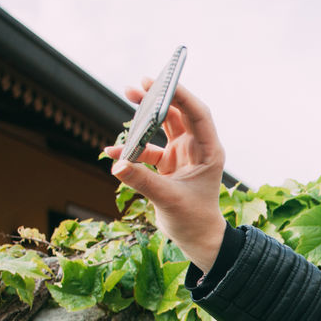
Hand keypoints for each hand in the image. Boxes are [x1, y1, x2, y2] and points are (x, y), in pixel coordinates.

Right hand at [105, 79, 227, 271]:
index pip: (198, 114)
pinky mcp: (168, 164)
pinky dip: (132, 149)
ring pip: (163, 125)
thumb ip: (143, 181)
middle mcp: (197, 148)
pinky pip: (147, 149)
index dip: (181, 96)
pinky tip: (112, 152)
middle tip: (140, 83)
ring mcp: (182, 154)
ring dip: (145, 114)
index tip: (161, 83)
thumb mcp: (169, 199)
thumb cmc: (193, 220)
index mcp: (209, 151)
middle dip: (159, 98)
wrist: (196, 238)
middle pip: (178, 113)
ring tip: (128, 94)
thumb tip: (117, 164)